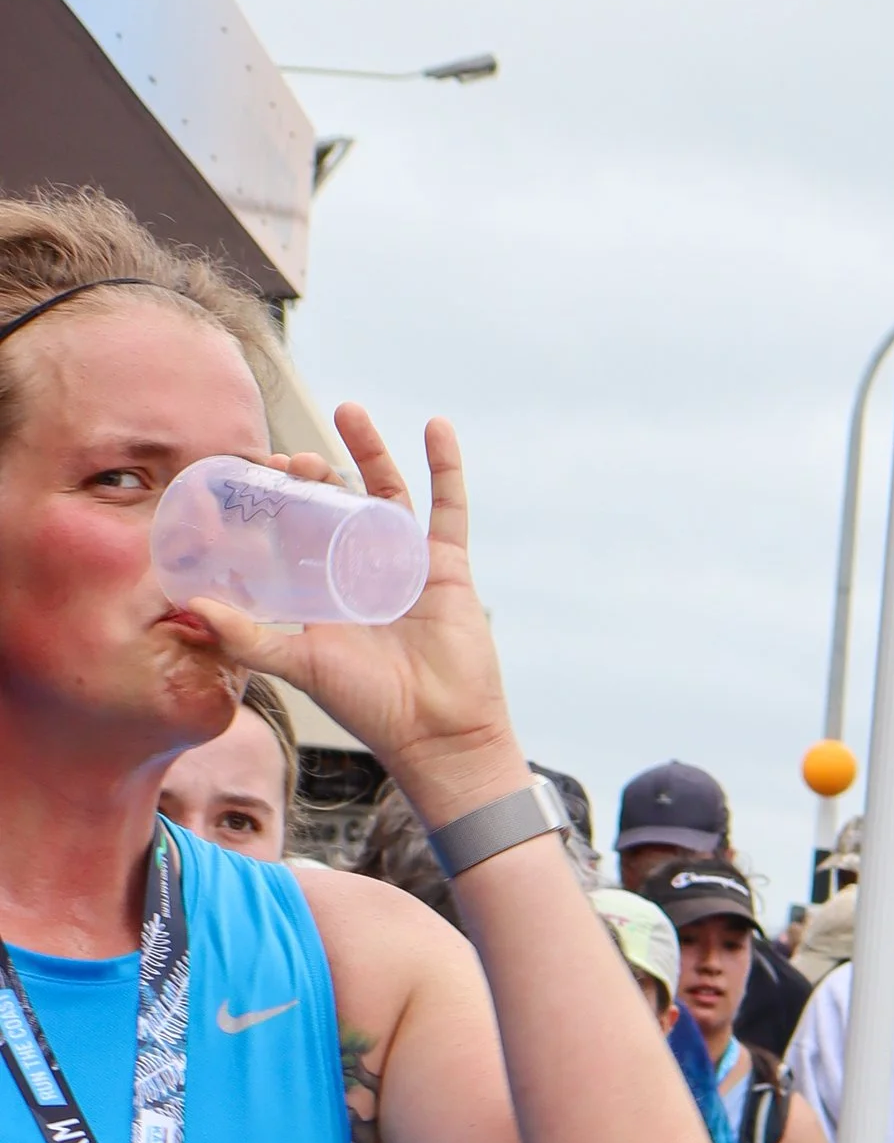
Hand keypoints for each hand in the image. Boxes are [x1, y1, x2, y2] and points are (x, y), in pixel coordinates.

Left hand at [183, 407, 527, 825]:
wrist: (436, 731)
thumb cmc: (368, 705)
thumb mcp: (300, 665)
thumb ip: (249, 638)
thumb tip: (194, 609)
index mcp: (325, 590)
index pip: (295, 530)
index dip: (275, 500)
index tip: (254, 473)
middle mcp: (363, 570)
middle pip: (337, 504)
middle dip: (314, 474)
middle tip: (290, 457)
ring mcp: (406, 564)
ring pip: (387, 493)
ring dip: (370, 449)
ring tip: (347, 411)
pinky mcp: (447, 566)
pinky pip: (449, 507)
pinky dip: (446, 466)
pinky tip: (436, 426)